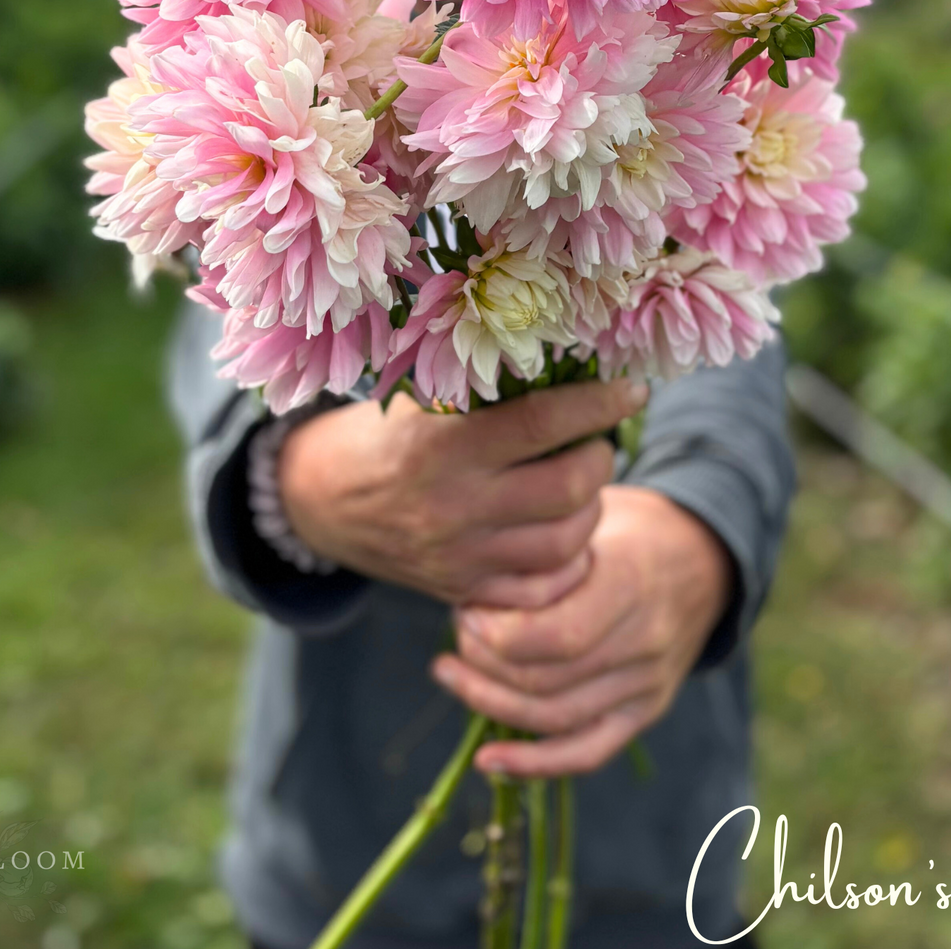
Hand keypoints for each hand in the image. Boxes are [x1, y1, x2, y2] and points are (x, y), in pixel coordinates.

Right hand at [278, 379, 646, 607]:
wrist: (319, 500)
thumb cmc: (381, 433)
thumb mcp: (416, 399)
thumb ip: (481, 388)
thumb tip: (568, 359)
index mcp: (440, 445)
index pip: (541, 422)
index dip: (597, 404)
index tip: (631, 389)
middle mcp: (452, 505)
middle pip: (568, 488)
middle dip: (600, 456)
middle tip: (596, 440)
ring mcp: (458, 555)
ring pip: (566, 542)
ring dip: (592, 507)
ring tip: (583, 483)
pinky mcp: (461, 591)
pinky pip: (542, 590)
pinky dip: (570, 562)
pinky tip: (566, 533)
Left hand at [432, 485, 732, 776]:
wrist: (705, 556)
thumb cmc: (631, 524)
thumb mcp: (592, 512)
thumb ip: (543, 547)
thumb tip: (470, 573)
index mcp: (631, 582)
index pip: (557, 635)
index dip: (497, 633)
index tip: (465, 607)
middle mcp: (645, 641)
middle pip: (547, 680)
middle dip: (483, 663)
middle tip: (455, 631)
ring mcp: (648, 683)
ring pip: (556, 719)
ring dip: (490, 703)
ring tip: (451, 672)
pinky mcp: (645, 711)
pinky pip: (587, 752)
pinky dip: (533, 764)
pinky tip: (485, 761)